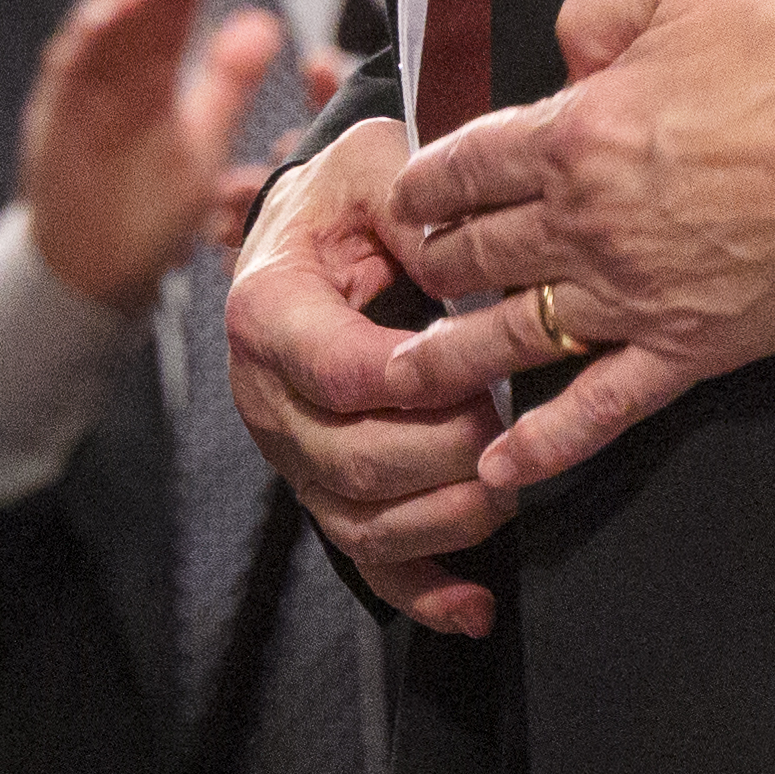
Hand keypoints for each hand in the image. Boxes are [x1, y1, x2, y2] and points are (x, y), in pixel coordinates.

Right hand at [20, 0, 291, 317]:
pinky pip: (75, 70)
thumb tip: (266, 25)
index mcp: (155, 63)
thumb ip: (226, 82)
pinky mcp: (59, 116)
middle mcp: (119, 64)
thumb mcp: (200, 140)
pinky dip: (93, 38)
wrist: (84, 269)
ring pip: (114, 20)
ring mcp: (86, 86)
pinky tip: (117, 8)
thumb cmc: (141, 201)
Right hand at [221, 120, 512, 638]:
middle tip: (509, 422)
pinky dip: (422, 593)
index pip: (343, 375)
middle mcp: (265, 395)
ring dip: (445, 521)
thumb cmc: (349, 195)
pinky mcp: (321, 488)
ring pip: (363, 523)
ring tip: (506, 489)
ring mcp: (292, 453)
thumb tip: (463, 263)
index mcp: (268, 311)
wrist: (316, 223)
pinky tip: (475, 605)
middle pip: (357, 462)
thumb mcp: (378, 168)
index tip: (480, 368)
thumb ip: (416, 211)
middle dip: (448, 453)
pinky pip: (365, 559)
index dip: (421, 385)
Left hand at [380, 0, 774, 493]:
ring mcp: (637, 297)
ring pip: (512, 337)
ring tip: (405, 376)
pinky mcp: (693, 348)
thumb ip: (598, 9)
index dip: (423, 182)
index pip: (464, 164)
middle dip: (431, 264)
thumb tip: (565, 55)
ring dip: (450, 357)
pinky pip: (603, 407)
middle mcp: (588, 224)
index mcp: (576, 131)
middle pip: (476, 254)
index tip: (404, 197)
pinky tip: (501, 469)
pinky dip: (546, 445)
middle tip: (409, 275)